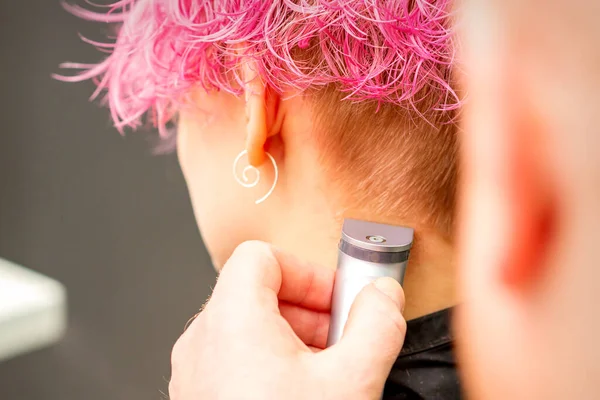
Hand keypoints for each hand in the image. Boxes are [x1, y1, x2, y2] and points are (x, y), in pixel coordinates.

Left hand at [169, 241, 406, 399]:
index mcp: (231, 320)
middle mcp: (203, 342)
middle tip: (342, 340)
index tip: (339, 300)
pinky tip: (301, 398)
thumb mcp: (351, 381)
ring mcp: (196, 373)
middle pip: (256, 291)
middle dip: (309, 310)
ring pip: (248, 329)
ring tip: (327, 375)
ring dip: (294, 341)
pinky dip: (272, 366)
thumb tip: (385, 296)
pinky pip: (236, 360)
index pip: (261, 257)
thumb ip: (377, 325)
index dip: (307, 270)